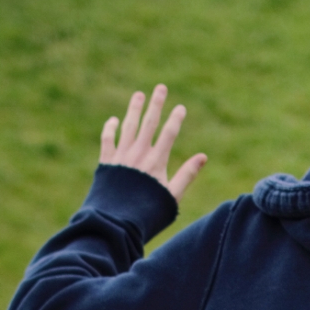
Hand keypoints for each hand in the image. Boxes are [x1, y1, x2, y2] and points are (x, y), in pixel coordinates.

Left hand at [99, 84, 206, 202]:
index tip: (180, 108)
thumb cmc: (148, 212)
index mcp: (156, 161)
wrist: (117, 221)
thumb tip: (203, 157)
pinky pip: (108, 139)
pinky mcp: (106, 162)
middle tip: (160, 88)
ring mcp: (121, 156)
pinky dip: (110, 128)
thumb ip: (187, 175)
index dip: (176, 119)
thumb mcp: (172, 196)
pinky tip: (114, 120)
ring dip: (134, 109)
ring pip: (128, 126)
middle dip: (156, 104)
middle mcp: (139, 154)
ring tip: (139, 95)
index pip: (169, 134)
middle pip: (149, 123)